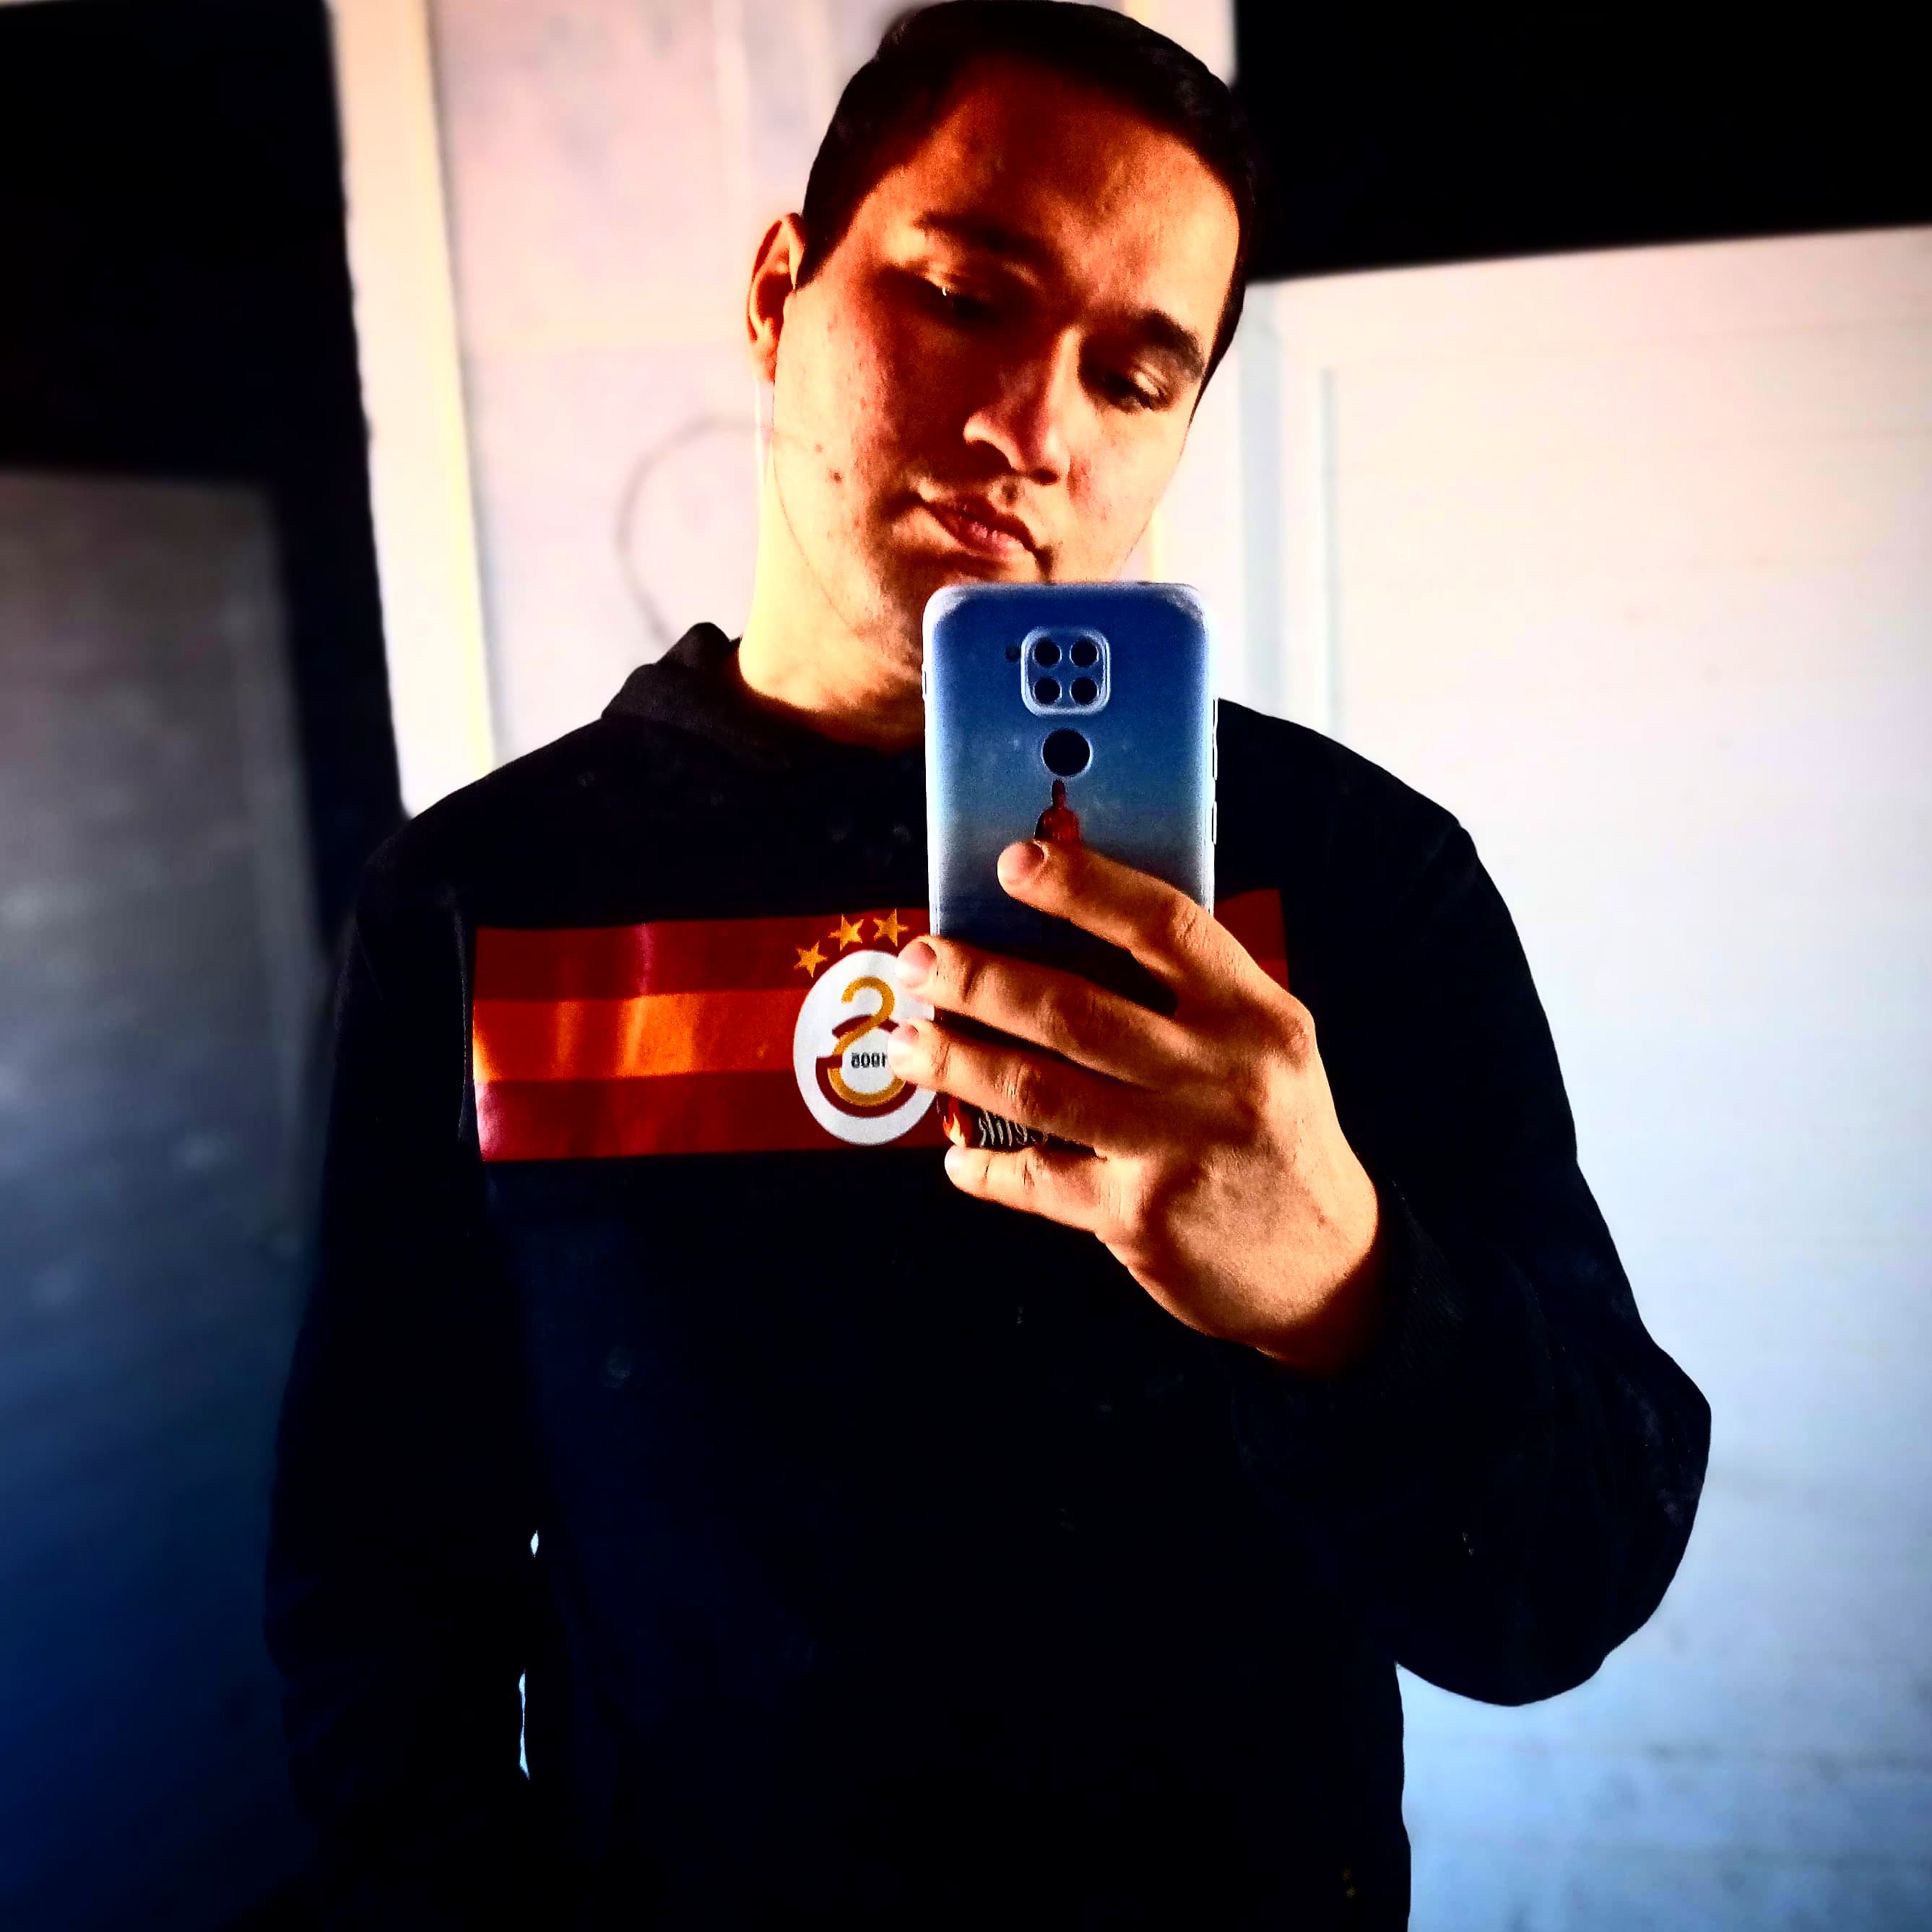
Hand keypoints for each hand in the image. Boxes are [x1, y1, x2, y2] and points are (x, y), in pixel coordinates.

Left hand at [886, 839, 1388, 1375]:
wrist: (1332, 1268)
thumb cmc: (1277, 1138)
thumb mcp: (1267, 1049)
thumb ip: (1192, 996)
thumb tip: (1066, 937)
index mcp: (1255, 1014)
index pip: (1162, 926)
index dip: (1083, 887)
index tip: (1012, 863)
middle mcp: (1218, 1075)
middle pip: (1072, 1009)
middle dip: (978, 980)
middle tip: (920, 962)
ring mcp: (1177, 1149)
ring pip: (1038, 1087)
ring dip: (956, 1060)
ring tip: (907, 1044)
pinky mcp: (1142, 1218)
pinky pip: (1038, 1180)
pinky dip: (986, 1164)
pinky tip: (957, 1153)